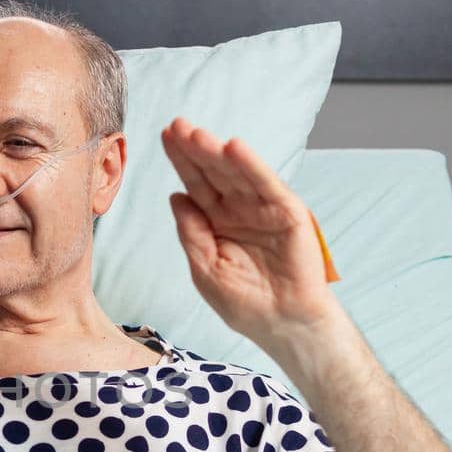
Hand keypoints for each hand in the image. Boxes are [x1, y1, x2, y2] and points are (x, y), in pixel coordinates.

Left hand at [161, 117, 338, 349]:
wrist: (282, 325)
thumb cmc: (245, 303)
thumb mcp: (205, 269)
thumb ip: (191, 232)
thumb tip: (176, 196)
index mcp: (217, 221)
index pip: (196, 184)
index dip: (181, 161)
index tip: (164, 136)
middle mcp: (240, 210)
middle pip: (213, 172)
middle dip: (195, 149)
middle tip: (176, 126)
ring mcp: (264, 209)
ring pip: (237, 173)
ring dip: (217, 152)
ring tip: (197, 134)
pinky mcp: (288, 213)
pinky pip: (267, 185)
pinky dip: (252, 166)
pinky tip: (234, 149)